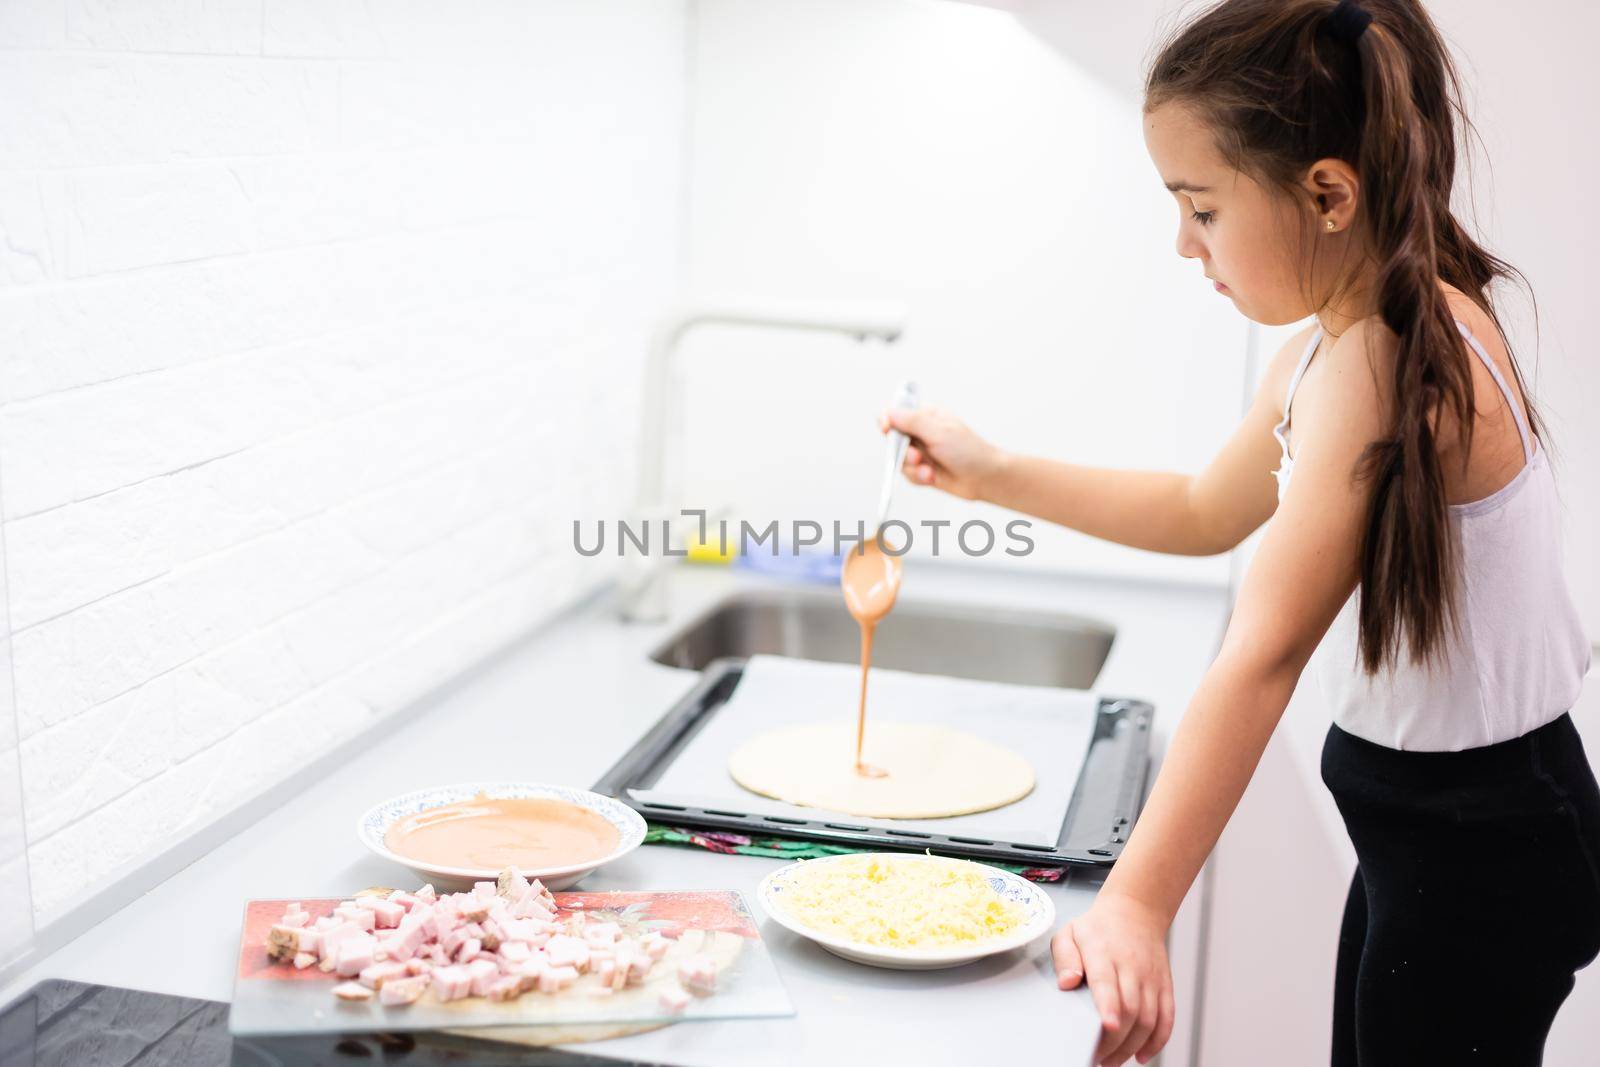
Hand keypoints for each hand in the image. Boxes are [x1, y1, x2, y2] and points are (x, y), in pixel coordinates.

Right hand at [877, 405, 1006, 501]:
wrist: (986, 478)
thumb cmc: (969, 451)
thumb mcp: (939, 432)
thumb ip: (912, 422)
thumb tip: (890, 412)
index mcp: (926, 416)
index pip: (897, 413)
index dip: (887, 420)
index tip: (886, 428)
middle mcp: (922, 433)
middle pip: (894, 439)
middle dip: (902, 451)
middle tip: (916, 456)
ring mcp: (922, 452)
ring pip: (899, 460)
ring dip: (913, 467)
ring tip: (928, 470)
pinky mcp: (923, 470)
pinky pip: (908, 475)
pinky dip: (919, 477)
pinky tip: (933, 477)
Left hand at [1052, 893, 1174, 1065]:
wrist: (1136, 912)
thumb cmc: (1097, 928)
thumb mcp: (1070, 933)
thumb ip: (1064, 958)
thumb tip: (1066, 983)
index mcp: (1103, 951)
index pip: (1107, 981)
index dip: (1109, 1005)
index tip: (1106, 1026)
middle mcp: (1132, 965)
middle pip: (1130, 1008)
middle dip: (1115, 1039)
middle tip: (1096, 1058)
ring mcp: (1151, 977)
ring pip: (1149, 1018)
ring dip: (1132, 1046)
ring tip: (1112, 1061)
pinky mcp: (1165, 986)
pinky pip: (1167, 1018)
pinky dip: (1158, 1041)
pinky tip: (1142, 1056)